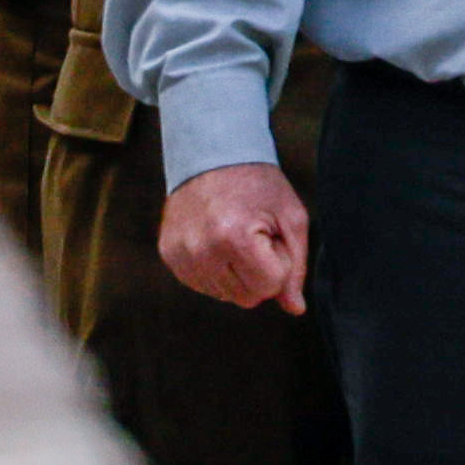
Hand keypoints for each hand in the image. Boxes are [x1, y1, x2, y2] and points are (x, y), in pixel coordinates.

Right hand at [163, 160, 310, 309]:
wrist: (212, 154)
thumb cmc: (258, 185)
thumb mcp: (291, 217)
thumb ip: (295, 267)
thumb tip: (295, 309)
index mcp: (235, 238)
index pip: (269, 288)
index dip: (278, 264)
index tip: (271, 236)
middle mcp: (202, 251)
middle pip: (247, 298)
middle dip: (258, 273)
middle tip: (254, 236)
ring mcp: (181, 255)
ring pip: (224, 295)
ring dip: (236, 273)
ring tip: (234, 236)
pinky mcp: (169, 255)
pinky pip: (202, 284)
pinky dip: (215, 270)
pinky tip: (217, 241)